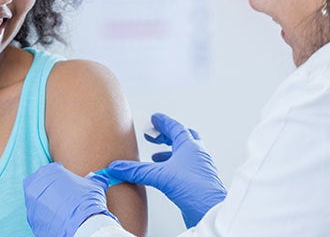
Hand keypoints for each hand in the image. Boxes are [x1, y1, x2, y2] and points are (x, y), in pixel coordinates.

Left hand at [24, 162, 118, 236]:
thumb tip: (98, 178)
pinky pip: (38, 215)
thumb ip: (94, 179)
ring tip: (62, 210)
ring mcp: (31, 203)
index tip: (68, 187)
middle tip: (64, 199)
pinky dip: (46, 216)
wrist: (83, 225)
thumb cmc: (87, 201)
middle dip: (51, 191)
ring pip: (38, 201)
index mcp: (48, 171)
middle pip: (41, 185)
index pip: (52, 171)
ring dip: (48, 204)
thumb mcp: (94, 185)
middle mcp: (35, 185)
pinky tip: (58, 219)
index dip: (62, 180)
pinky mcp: (31, 218)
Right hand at [106, 113, 225, 227]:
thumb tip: (118, 167)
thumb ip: (136, 171)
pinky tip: (165, 175)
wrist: (211, 211)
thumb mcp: (159, 176)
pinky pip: (184, 168)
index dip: (163, 122)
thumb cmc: (195, 190)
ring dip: (169, 152)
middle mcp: (196, 155)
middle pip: (182, 138)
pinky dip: (173, 166)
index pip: (175, 127)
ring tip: (156, 156)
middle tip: (152, 136)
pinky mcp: (198, 182)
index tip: (155, 118)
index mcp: (190, 147)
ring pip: (184, 154)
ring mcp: (199, 168)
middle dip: (166, 136)